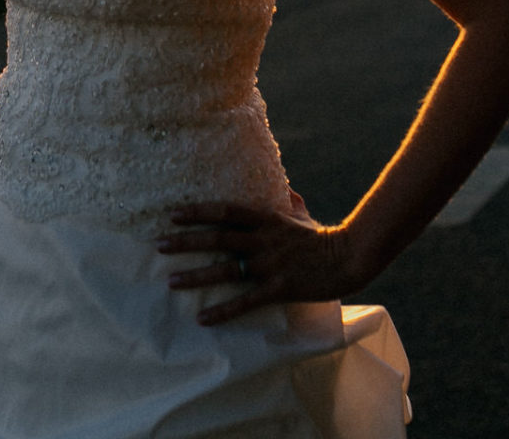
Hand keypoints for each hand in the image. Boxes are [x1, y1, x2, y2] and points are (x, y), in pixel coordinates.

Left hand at [155, 189, 368, 325]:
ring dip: (196, 276)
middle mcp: (263, 240)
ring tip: (170, 281)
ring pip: (226, 270)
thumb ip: (290, 203)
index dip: (198, 212)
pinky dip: (222, 311)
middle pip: (218, 238)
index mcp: (267, 219)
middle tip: (158, 245)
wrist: (349, 258)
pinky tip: (202, 319)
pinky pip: (245, 302)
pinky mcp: (279, 288)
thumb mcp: (303, 216)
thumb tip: (287, 190)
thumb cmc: (323, 237)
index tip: (173, 214)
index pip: (225, 211)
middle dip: (186, 242)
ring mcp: (270, 265)